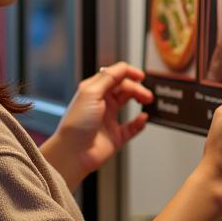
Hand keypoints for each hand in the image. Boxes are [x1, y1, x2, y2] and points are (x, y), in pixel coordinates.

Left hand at [42, 61, 152, 187]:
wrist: (73, 153)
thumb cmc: (76, 124)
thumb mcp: (91, 93)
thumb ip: (108, 78)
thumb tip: (123, 67)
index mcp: (94, 90)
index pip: (114, 75)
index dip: (129, 73)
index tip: (140, 76)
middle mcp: (102, 103)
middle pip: (125, 88)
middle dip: (137, 88)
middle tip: (146, 94)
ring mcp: (109, 119)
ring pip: (130, 104)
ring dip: (140, 100)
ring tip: (148, 101)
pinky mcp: (116, 135)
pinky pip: (133, 127)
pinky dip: (140, 122)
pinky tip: (143, 118)